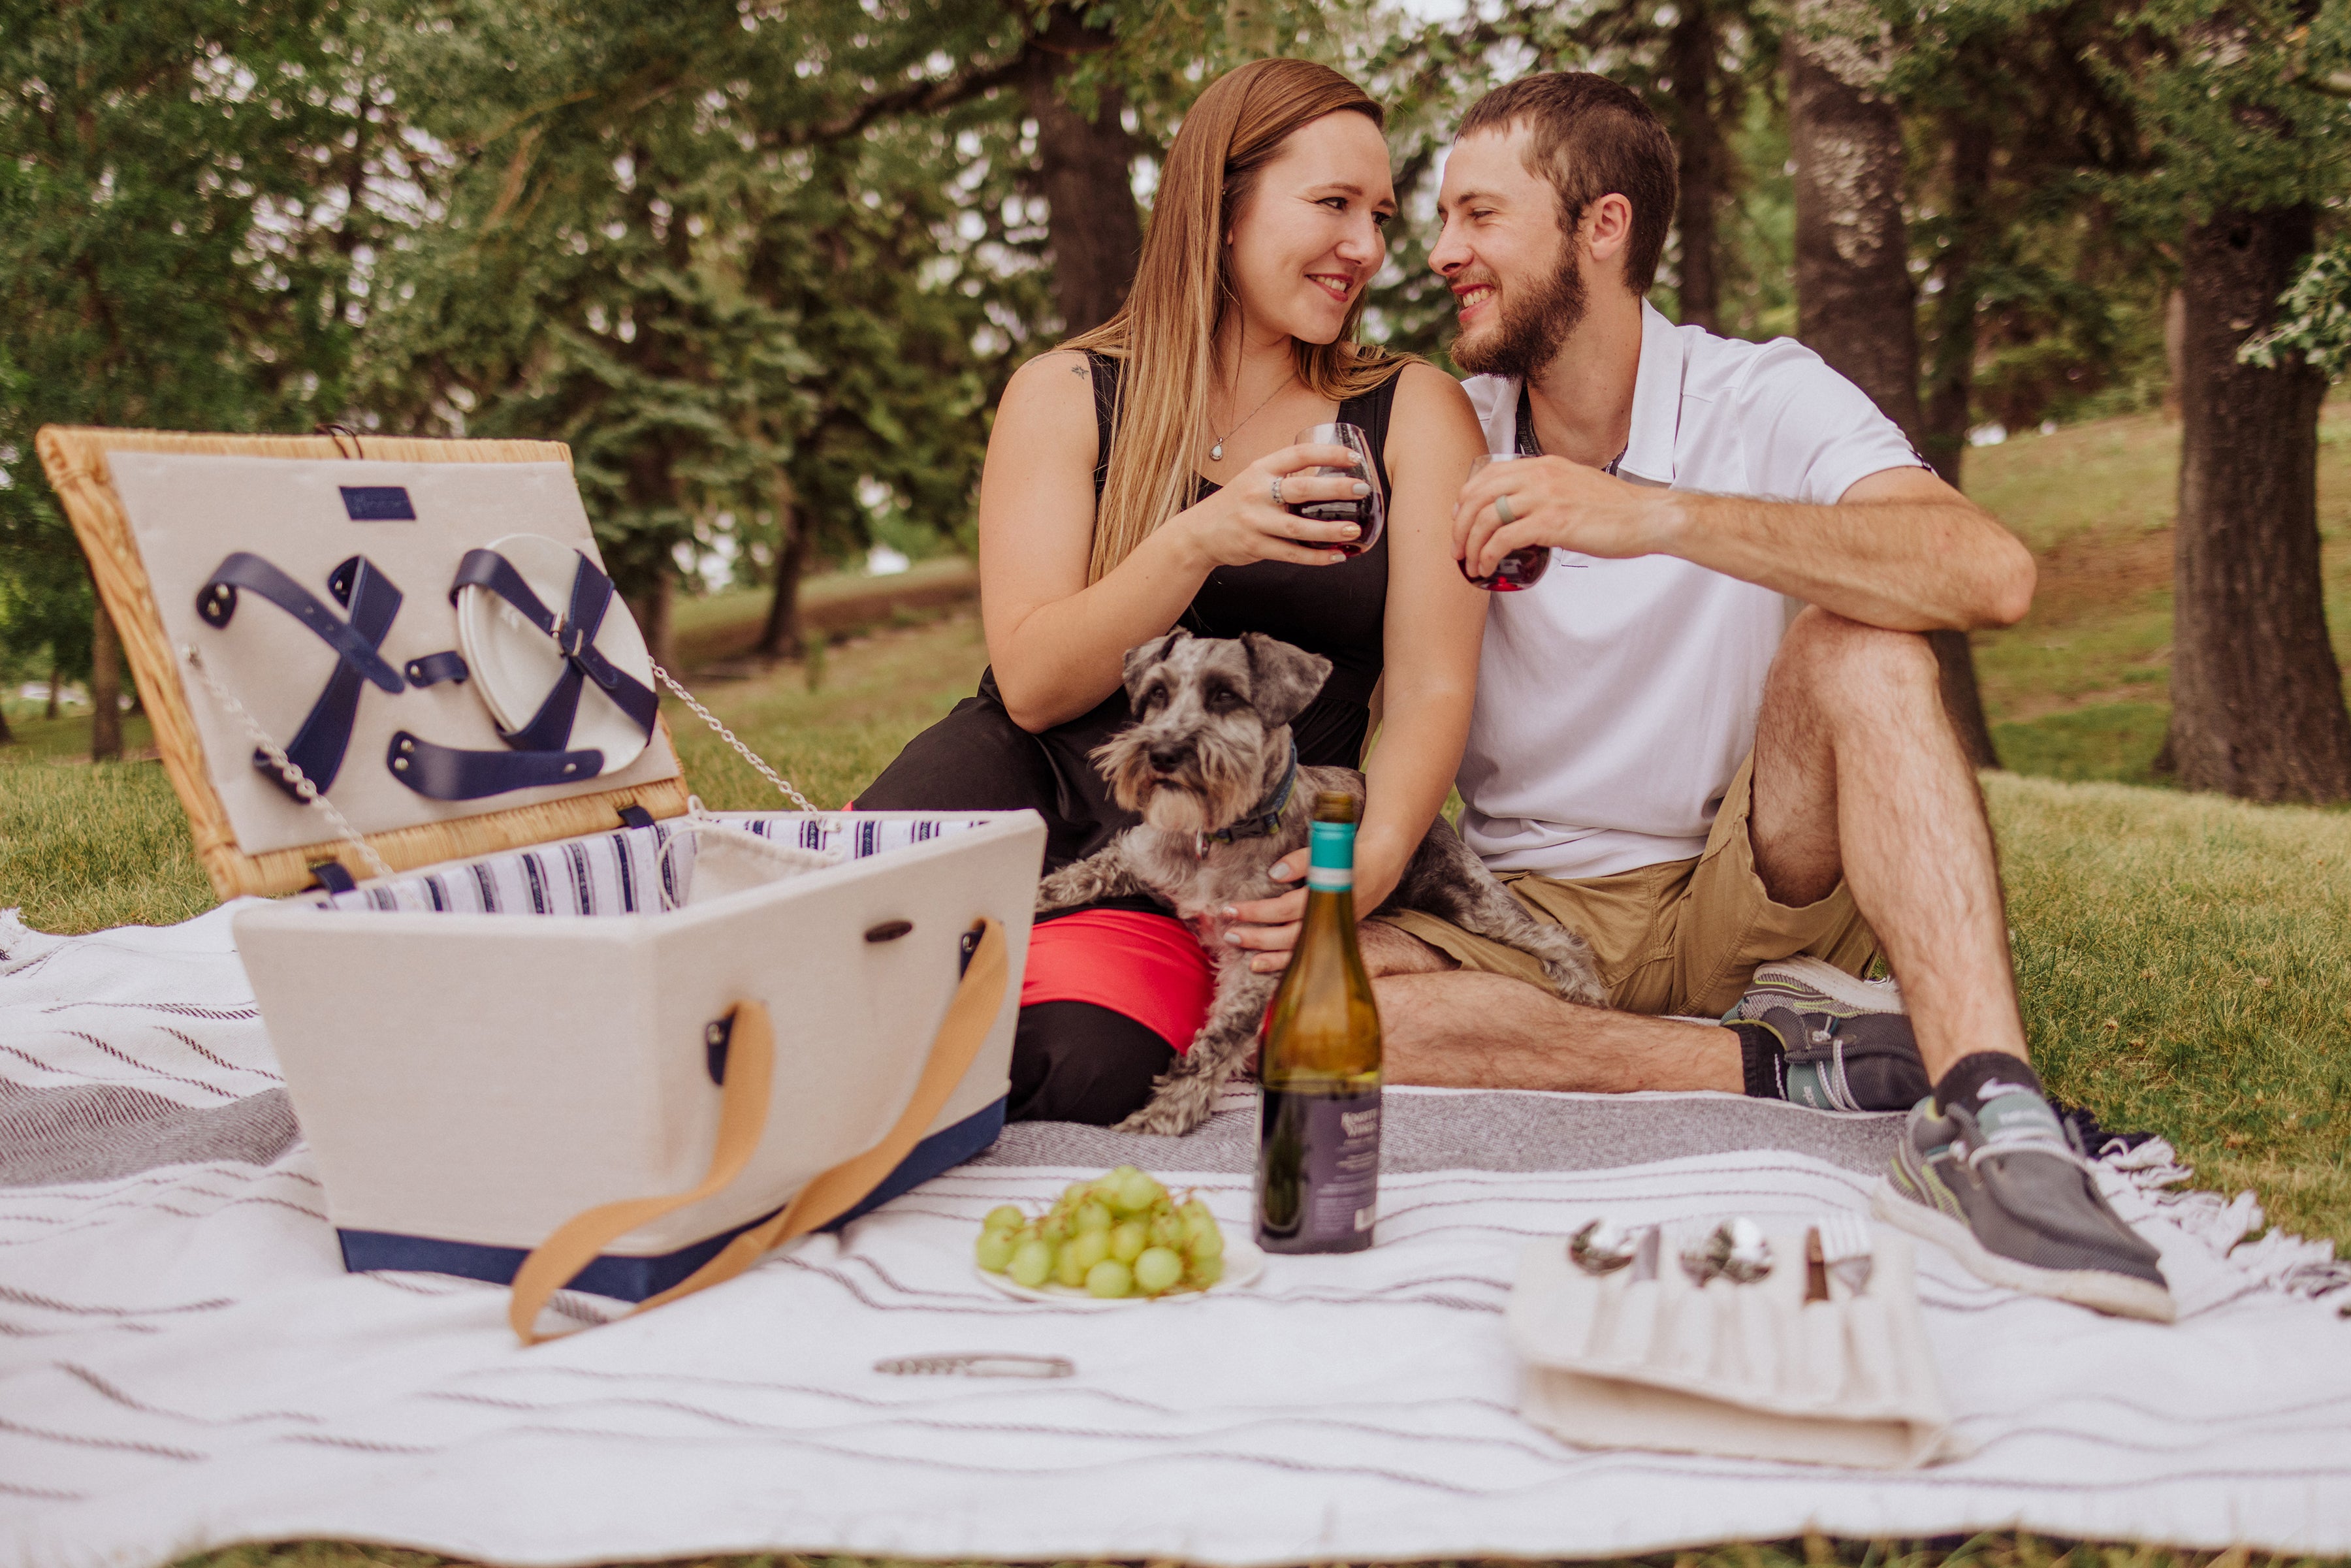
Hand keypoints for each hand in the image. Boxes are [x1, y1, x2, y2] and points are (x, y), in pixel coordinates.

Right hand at [1178, 443, 1369, 569]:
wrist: (1199, 532)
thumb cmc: (1236, 504)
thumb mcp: (1254, 479)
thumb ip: (1285, 476)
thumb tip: (1330, 475)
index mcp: (1260, 469)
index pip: (1298, 455)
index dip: (1328, 453)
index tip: (1354, 458)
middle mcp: (1257, 493)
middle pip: (1302, 490)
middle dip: (1335, 489)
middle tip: (1362, 490)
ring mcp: (1255, 521)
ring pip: (1298, 528)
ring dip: (1329, 530)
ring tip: (1354, 530)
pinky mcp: (1255, 546)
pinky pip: (1291, 554)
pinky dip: (1316, 557)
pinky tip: (1337, 556)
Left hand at [1220, 849, 1400, 974]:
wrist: (1380, 867)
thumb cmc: (1347, 856)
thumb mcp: (1326, 850)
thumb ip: (1300, 861)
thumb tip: (1274, 874)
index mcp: (1326, 895)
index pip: (1285, 908)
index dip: (1257, 912)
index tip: (1231, 909)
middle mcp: (1329, 919)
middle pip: (1288, 936)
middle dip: (1256, 937)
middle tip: (1229, 934)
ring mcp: (1332, 932)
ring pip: (1298, 951)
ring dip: (1268, 955)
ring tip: (1243, 956)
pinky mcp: (1332, 937)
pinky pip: (1307, 955)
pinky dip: (1285, 962)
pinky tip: (1263, 964)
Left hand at [1452, 454, 1664, 578]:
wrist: (1647, 517)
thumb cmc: (1616, 509)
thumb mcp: (1574, 485)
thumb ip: (1548, 490)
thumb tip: (1524, 510)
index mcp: (1543, 464)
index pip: (1488, 474)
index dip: (1466, 499)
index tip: (1461, 521)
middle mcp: (1540, 475)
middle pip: (1478, 495)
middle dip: (1459, 525)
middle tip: (1458, 548)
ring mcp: (1545, 497)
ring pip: (1485, 517)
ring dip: (1470, 544)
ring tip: (1470, 564)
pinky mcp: (1552, 523)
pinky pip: (1503, 538)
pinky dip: (1487, 555)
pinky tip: (1487, 568)